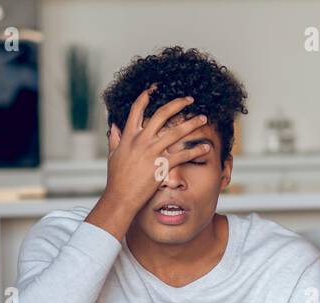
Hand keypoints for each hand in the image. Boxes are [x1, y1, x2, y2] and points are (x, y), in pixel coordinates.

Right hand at [86, 87, 212, 238]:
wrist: (120, 197)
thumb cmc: (116, 179)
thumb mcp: (113, 155)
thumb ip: (114, 138)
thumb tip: (114, 126)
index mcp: (129, 136)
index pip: (137, 109)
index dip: (146, 95)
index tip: (156, 88)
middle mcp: (141, 140)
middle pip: (162, 114)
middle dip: (178, 104)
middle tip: (190, 99)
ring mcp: (152, 152)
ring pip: (176, 132)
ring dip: (192, 123)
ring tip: (203, 118)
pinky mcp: (162, 165)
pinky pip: (183, 154)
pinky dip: (196, 150)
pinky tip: (206, 147)